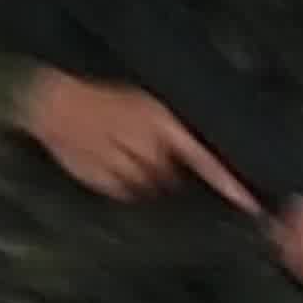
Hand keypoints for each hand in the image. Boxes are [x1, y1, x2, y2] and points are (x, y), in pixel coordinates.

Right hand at [20, 72, 255, 208]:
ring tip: (114, 148)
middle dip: (161, 166)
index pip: (204, 159)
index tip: (249, 204)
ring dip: (138, 174)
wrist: (53, 103)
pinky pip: (124, 191)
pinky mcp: (106, 183)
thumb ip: (169, 132)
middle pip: (171, 176)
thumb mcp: (143, 104)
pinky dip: (117, 181)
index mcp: (162, 122)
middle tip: (134, 143)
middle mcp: (148, 147)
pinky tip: (102, 159)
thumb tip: (188, 157)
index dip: (227, 183)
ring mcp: (126, 167)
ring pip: (148, 186)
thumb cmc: (99, 98)